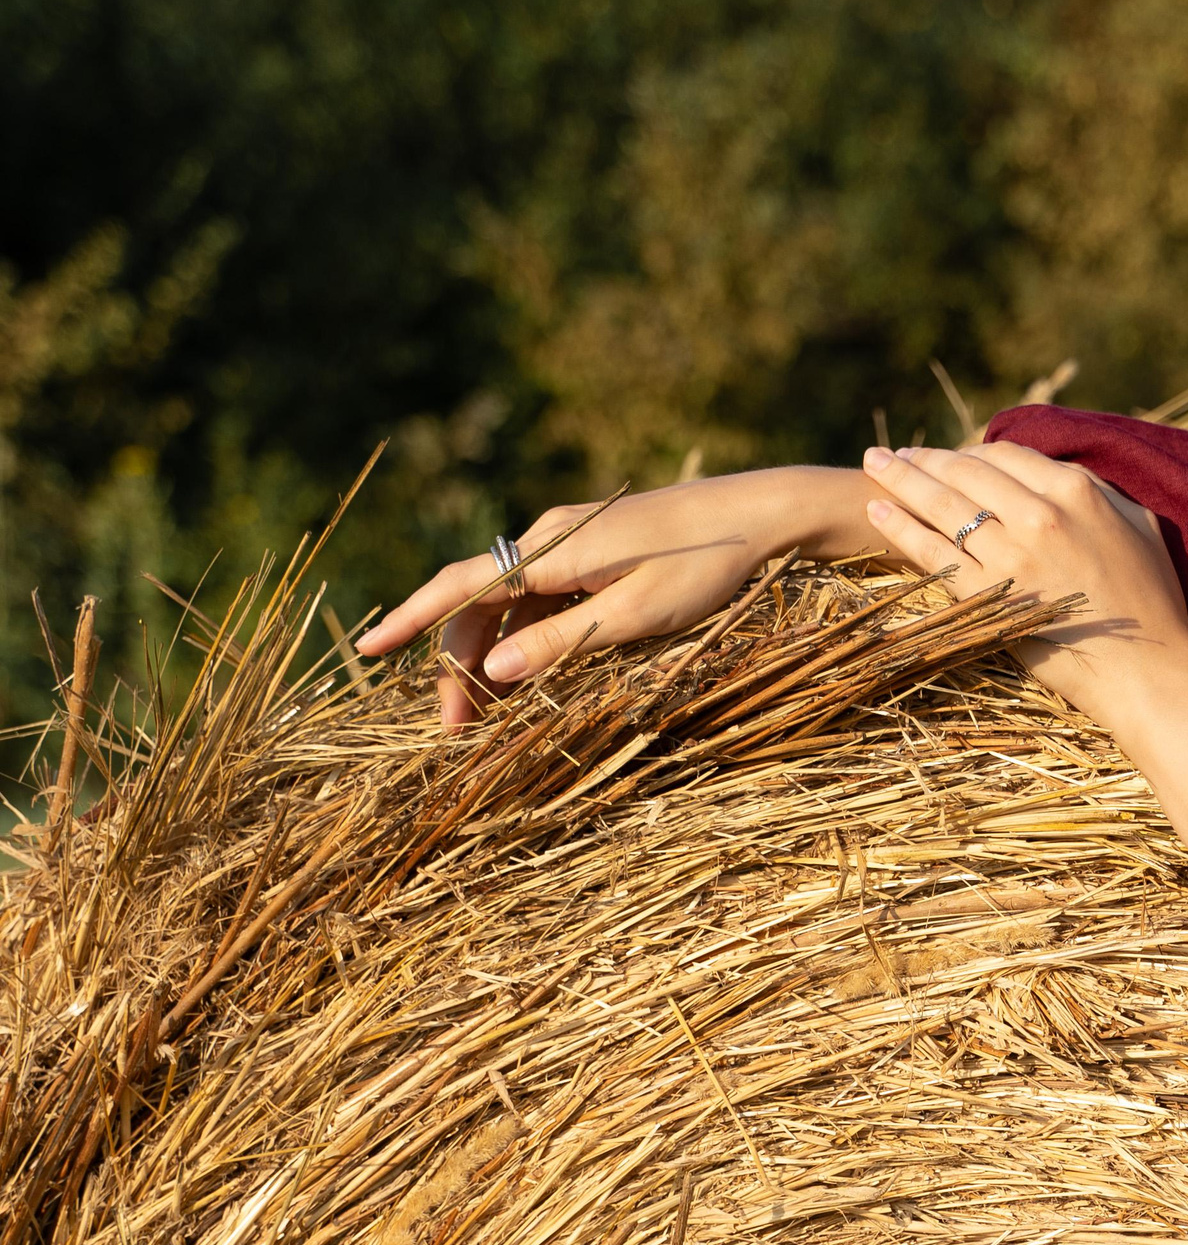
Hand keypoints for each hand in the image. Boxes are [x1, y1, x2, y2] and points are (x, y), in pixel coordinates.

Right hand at [356, 466, 888, 726]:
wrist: (763, 512)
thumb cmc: (711, 563)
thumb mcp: (642, 612)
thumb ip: (567, 640)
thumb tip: (497, 674)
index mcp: (556, 548)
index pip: (462, 585)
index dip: (411, 619)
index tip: (367, 649)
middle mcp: (551, 538)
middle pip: (479, 604)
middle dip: (458, 665)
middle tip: (457, 731)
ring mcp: (571, 544)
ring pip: (507, 605)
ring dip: (491, 658)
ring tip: (483, 719)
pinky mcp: (593, 555)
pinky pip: (539, 599)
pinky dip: (523, 639)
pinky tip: (524, 679)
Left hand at [859, 443, 1187, 721]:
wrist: (1145, 670)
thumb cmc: (1152, 603)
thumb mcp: (1140, 526)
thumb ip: (1100, 492)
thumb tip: (1065, 473)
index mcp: (1077, 491)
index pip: (1006, 454)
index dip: (972, 451)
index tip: (951, 455)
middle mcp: (1039, 514)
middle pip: (966, 471)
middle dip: (925, 458)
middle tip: (897, 453)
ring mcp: (1011, 555)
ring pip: (943, 504)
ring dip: (902, 480)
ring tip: (874, 465)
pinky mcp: (989, 595)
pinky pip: (934, 552)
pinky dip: (901, 528)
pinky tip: (878, 510)